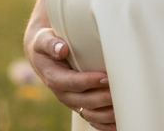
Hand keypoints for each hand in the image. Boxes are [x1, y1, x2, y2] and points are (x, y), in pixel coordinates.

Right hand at [24, 11, 114, 128]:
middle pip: (84, 101)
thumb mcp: (43, 40)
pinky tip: (117, 124)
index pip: (73, 83)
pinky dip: (103, 125)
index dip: (90, 81)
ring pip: (88, 114)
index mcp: (54, 78)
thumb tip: (62, 49)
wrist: (42, 57)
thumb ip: (51, 43)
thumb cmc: (45, 45)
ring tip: (121, 110)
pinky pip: (90, 119)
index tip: (106, 77)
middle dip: (102, 99)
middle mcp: (63, 93)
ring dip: (105, 115)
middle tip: (119, 93)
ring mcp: (71, 101)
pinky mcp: (78, 105)